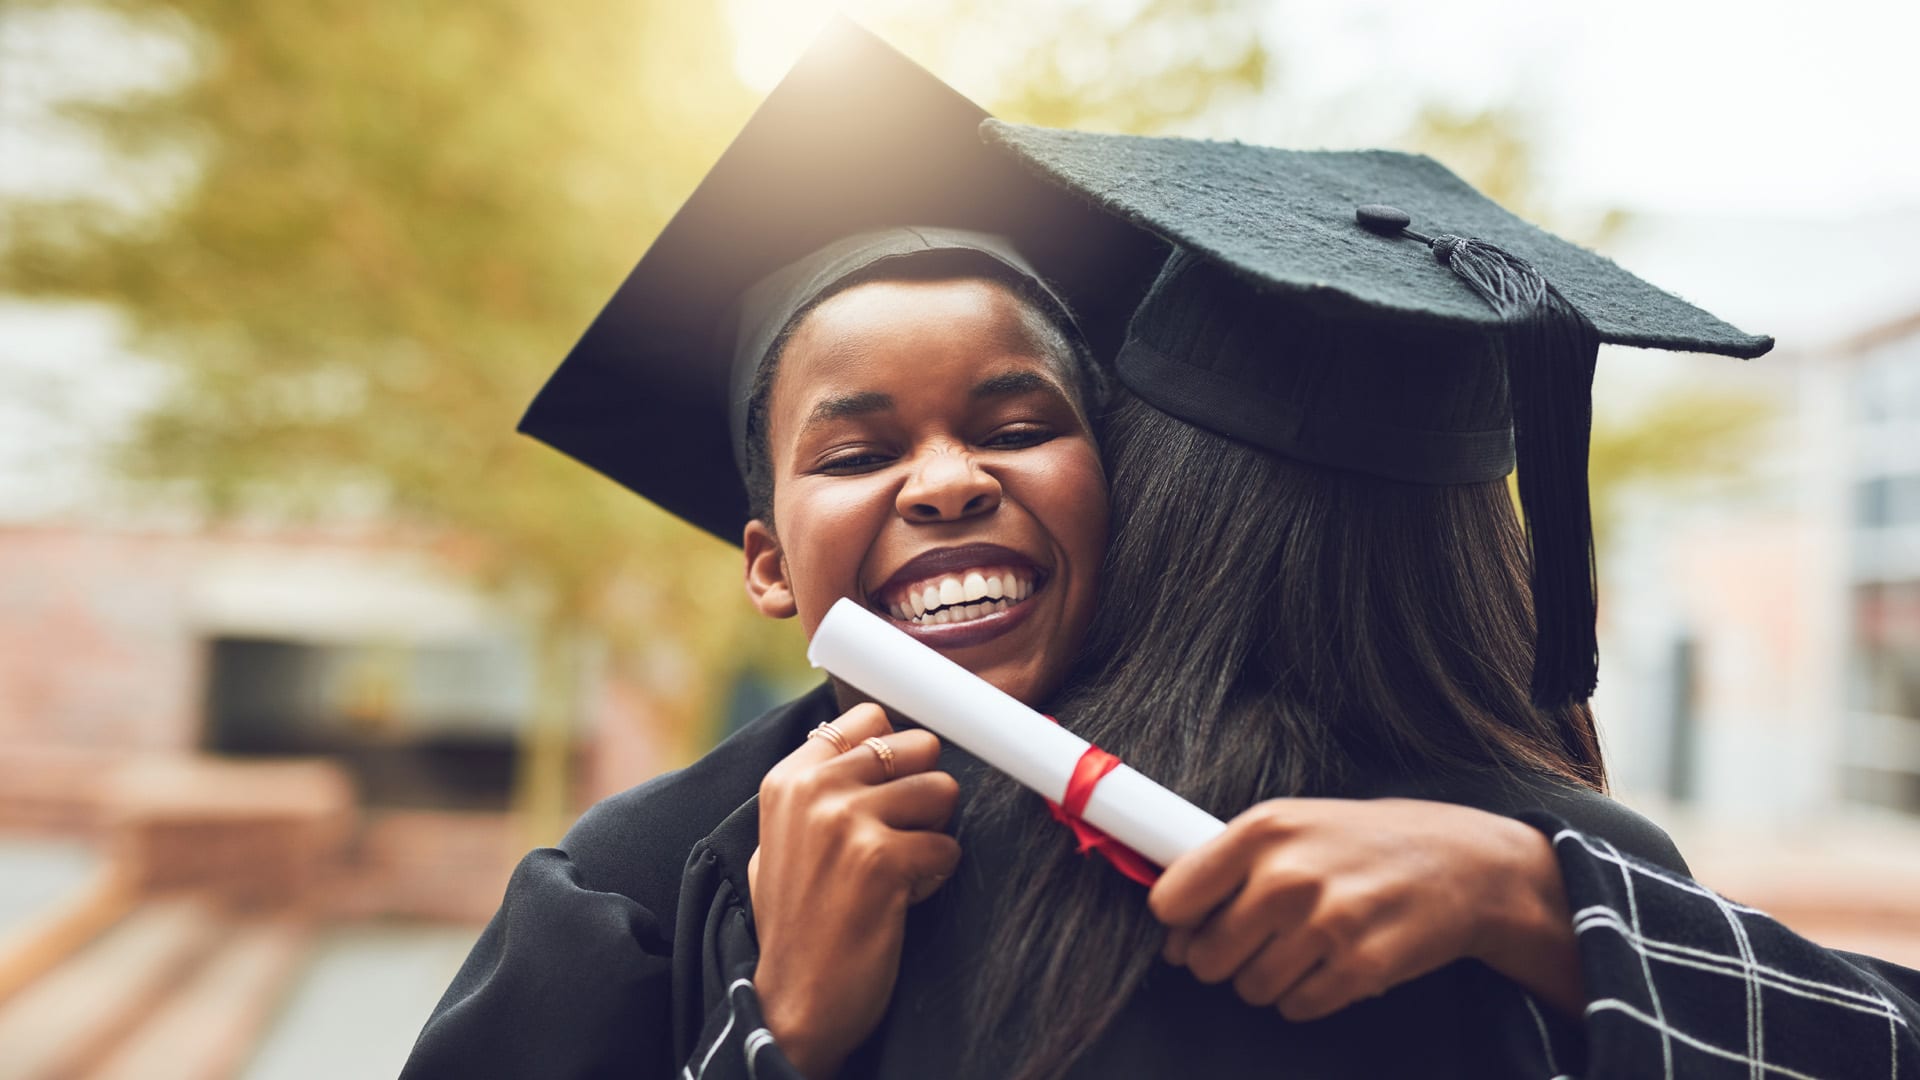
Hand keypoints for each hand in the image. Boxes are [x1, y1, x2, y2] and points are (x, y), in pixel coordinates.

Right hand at [749, 704, 960, 1077]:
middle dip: (922, 791)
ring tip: (900, 870)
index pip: (868, 717)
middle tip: (900, 836)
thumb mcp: (783, 839)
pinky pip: (948, 846)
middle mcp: (814, 790)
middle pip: (915, 745)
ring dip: (933, 834)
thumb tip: (870, 741)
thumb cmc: (798, 923)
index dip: (895, 752)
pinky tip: (902, 901)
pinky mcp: (882, 860)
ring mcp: (847, 821)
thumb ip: (818, 788)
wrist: (793, 1002)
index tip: (893, 788)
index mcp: (788, 779)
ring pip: (942, 790)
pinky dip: (936, 876)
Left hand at [1148, 798, 1579, 1021]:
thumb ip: (1229, 867)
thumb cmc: (1366, 843)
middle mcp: (1288, 875)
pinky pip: (1296, 1008)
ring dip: (1269, 979)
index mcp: (1263, 829)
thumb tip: (1174, 932)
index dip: (1181, 922)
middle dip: (1226, 958)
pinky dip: (1308, 996)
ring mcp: (1326, 923)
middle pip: (1205, 957)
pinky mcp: (1361, 967)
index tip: (1200, 923)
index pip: (1171, 901)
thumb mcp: (1295, 824)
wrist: (1466, 864)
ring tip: (1306, 946)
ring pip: (1249, 988)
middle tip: (1263, 938)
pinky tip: (1333, 963)